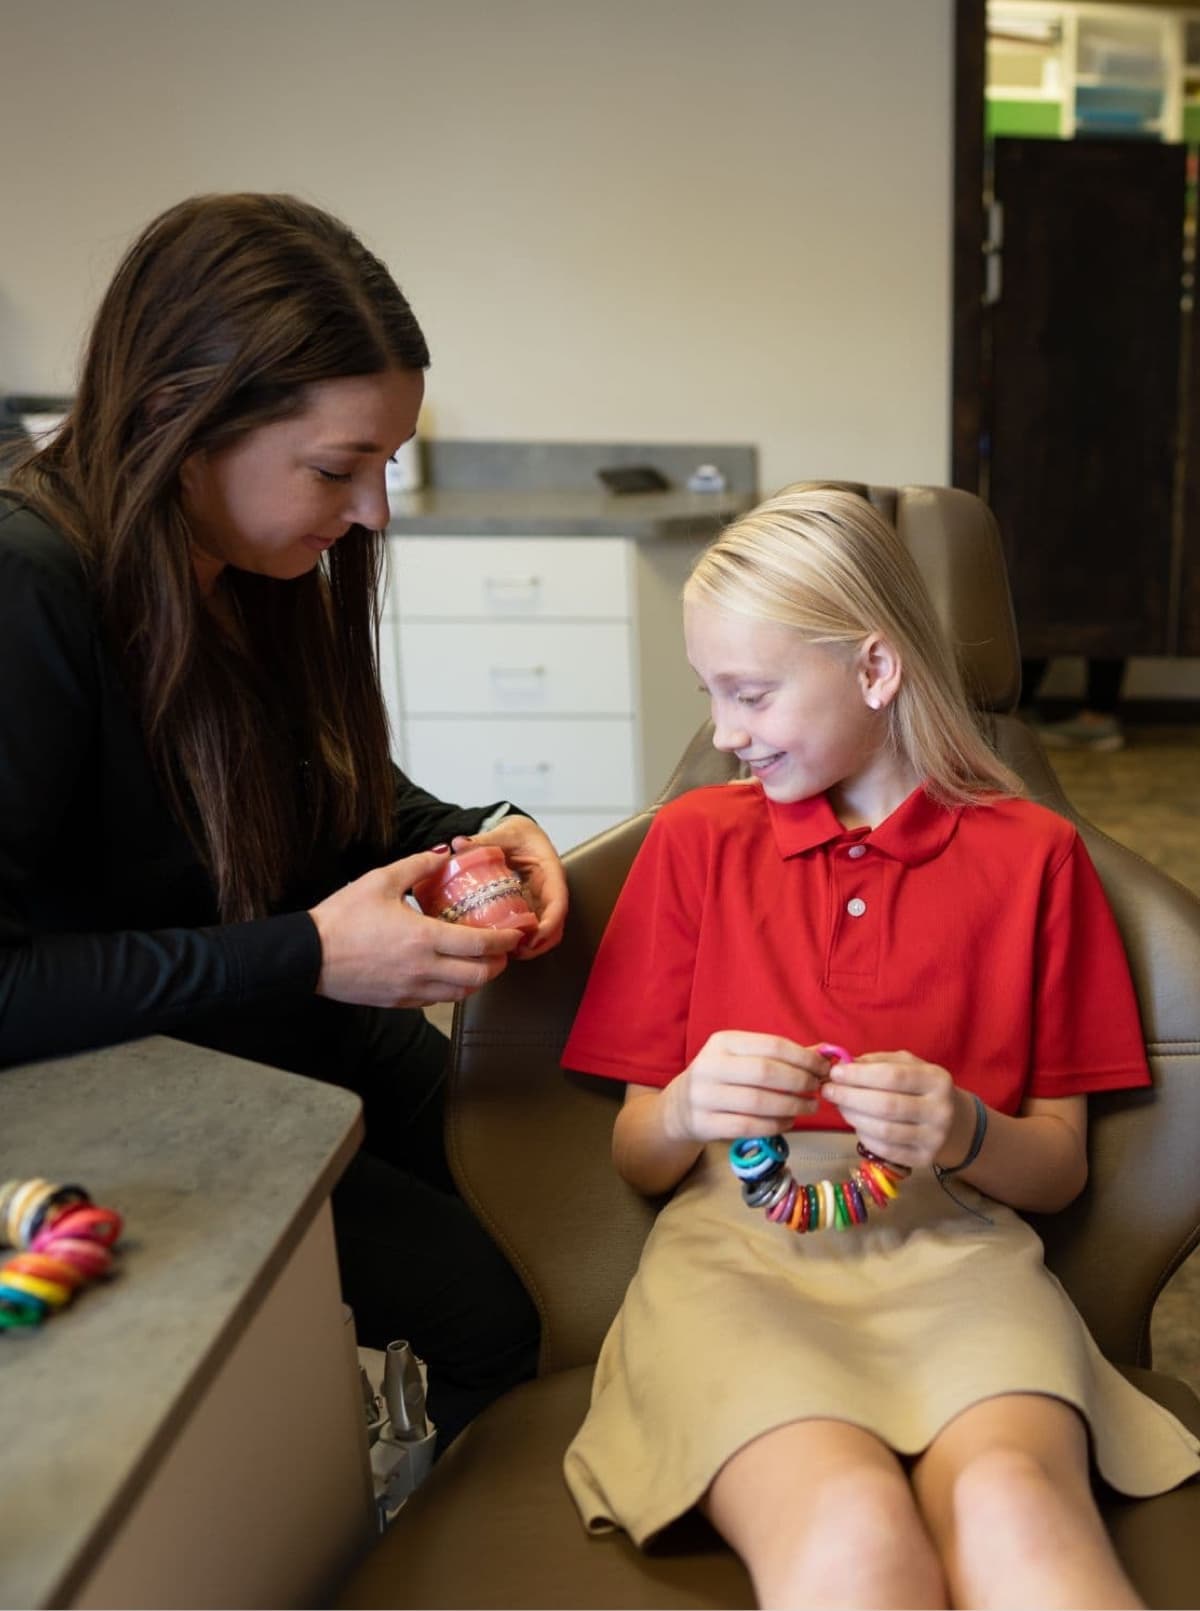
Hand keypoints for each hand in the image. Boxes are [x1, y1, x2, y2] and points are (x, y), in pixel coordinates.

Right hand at [309, 848, 523, 1007]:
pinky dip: (452, 989)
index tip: (516, 933)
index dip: (505, 940)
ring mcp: (411, 989)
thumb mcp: (380, 881)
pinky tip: (449, 974)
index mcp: (423, 938)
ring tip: (481, 963)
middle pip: (479, 975)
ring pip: (460, 993)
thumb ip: (417, 866)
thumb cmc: (340, 919)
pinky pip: (437, 1001)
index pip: (480, 945)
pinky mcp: (398, 1001)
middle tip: (503, 951)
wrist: (308, 955)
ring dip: (478, 979)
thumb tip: (443, 853)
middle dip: (498, 964)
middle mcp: (422, 969)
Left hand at [450, 815, 566, 957]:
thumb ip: (482, 840)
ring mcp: (542, 902)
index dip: (550, 922)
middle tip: (517, 951)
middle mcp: (550, 890)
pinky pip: (533, 929)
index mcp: (550, 871)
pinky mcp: (531, 909)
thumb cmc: (520, 834)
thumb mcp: (504, 833)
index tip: (535, 934)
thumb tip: (459, 844)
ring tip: (510, 953)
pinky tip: (506, 946)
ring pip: (547, 931)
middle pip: (556, 923)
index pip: (558, 901)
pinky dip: (524, 940)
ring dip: (533, 946)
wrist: (521, 835)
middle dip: (540, 941)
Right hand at [661, 1031, 826, 1144]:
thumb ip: (780, 1056)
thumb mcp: (743, 1058)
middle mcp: (710, 1066)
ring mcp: (704, 1097)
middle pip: (766, 1072)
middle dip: (800, 1082)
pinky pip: (749, 1127)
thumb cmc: (723, 1077)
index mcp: (722, 1042)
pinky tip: (789, 1122)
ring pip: (759, 1103)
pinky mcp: (704, 1124)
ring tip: (809, 1107)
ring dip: (792, 1106)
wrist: (681, 1106)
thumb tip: (825, 1053)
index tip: (824, 1069)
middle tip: (818, 1090)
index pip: (771, 1045)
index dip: (803, 1058)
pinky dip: (775, 1125)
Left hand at [820, 1049, 972, 1169]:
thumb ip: (878, 1062)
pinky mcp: (924, 1159)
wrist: (953, 1122)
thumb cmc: (920, 1087)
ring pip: (883, 1130)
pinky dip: (864, 1136)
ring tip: (839, 1106)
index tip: (835, 1072)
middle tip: (828, 1090)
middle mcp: (940, 1110)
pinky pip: (884, 1150)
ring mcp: (934, 1138)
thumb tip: (845, 1065)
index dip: (859, 1075)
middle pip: (886, 1105)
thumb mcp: (908, 1065)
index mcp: (937, 1079)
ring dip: (853, 1117)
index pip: (893, 1076)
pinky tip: (856, 1123)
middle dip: (850, 1097)